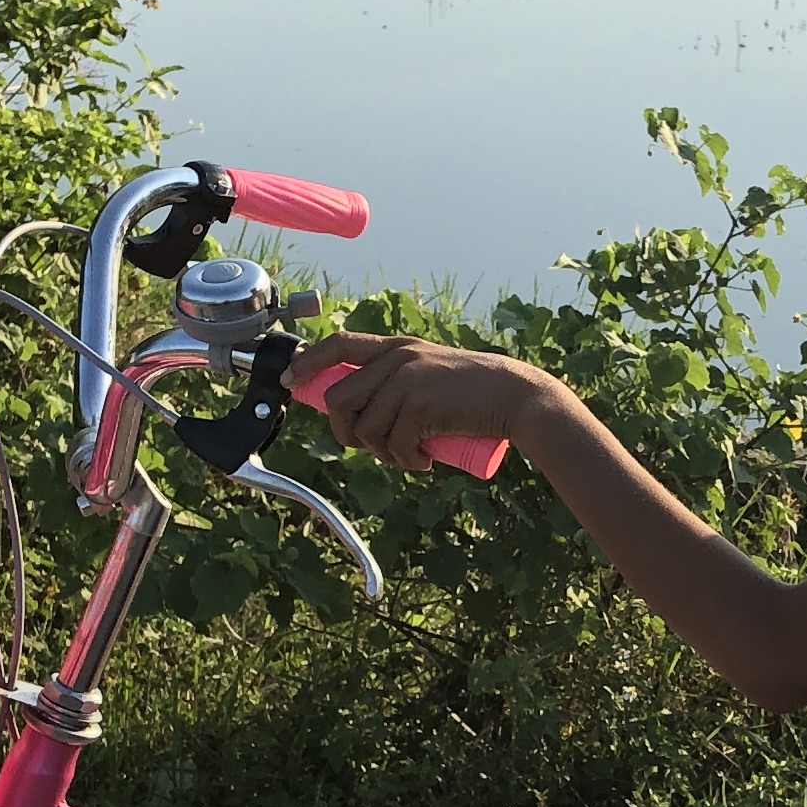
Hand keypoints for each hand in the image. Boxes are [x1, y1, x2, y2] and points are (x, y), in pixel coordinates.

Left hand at [291, 332, 558, 472]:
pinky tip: (423, 462)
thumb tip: (355, 413)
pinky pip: (393, 446)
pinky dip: (405, 462)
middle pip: (339, 398)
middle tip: (372, 446)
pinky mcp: (420, 406)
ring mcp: (407, 380)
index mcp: (397, 347)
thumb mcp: (430, 374)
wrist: (516, 397)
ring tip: (409, 455)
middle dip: (347, 432)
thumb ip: (397, 381)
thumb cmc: (475, 393)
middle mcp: (397, 358)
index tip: (291, 380)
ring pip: (365, 429)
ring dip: (382, 454)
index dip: (309, 362)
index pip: (339, 344)